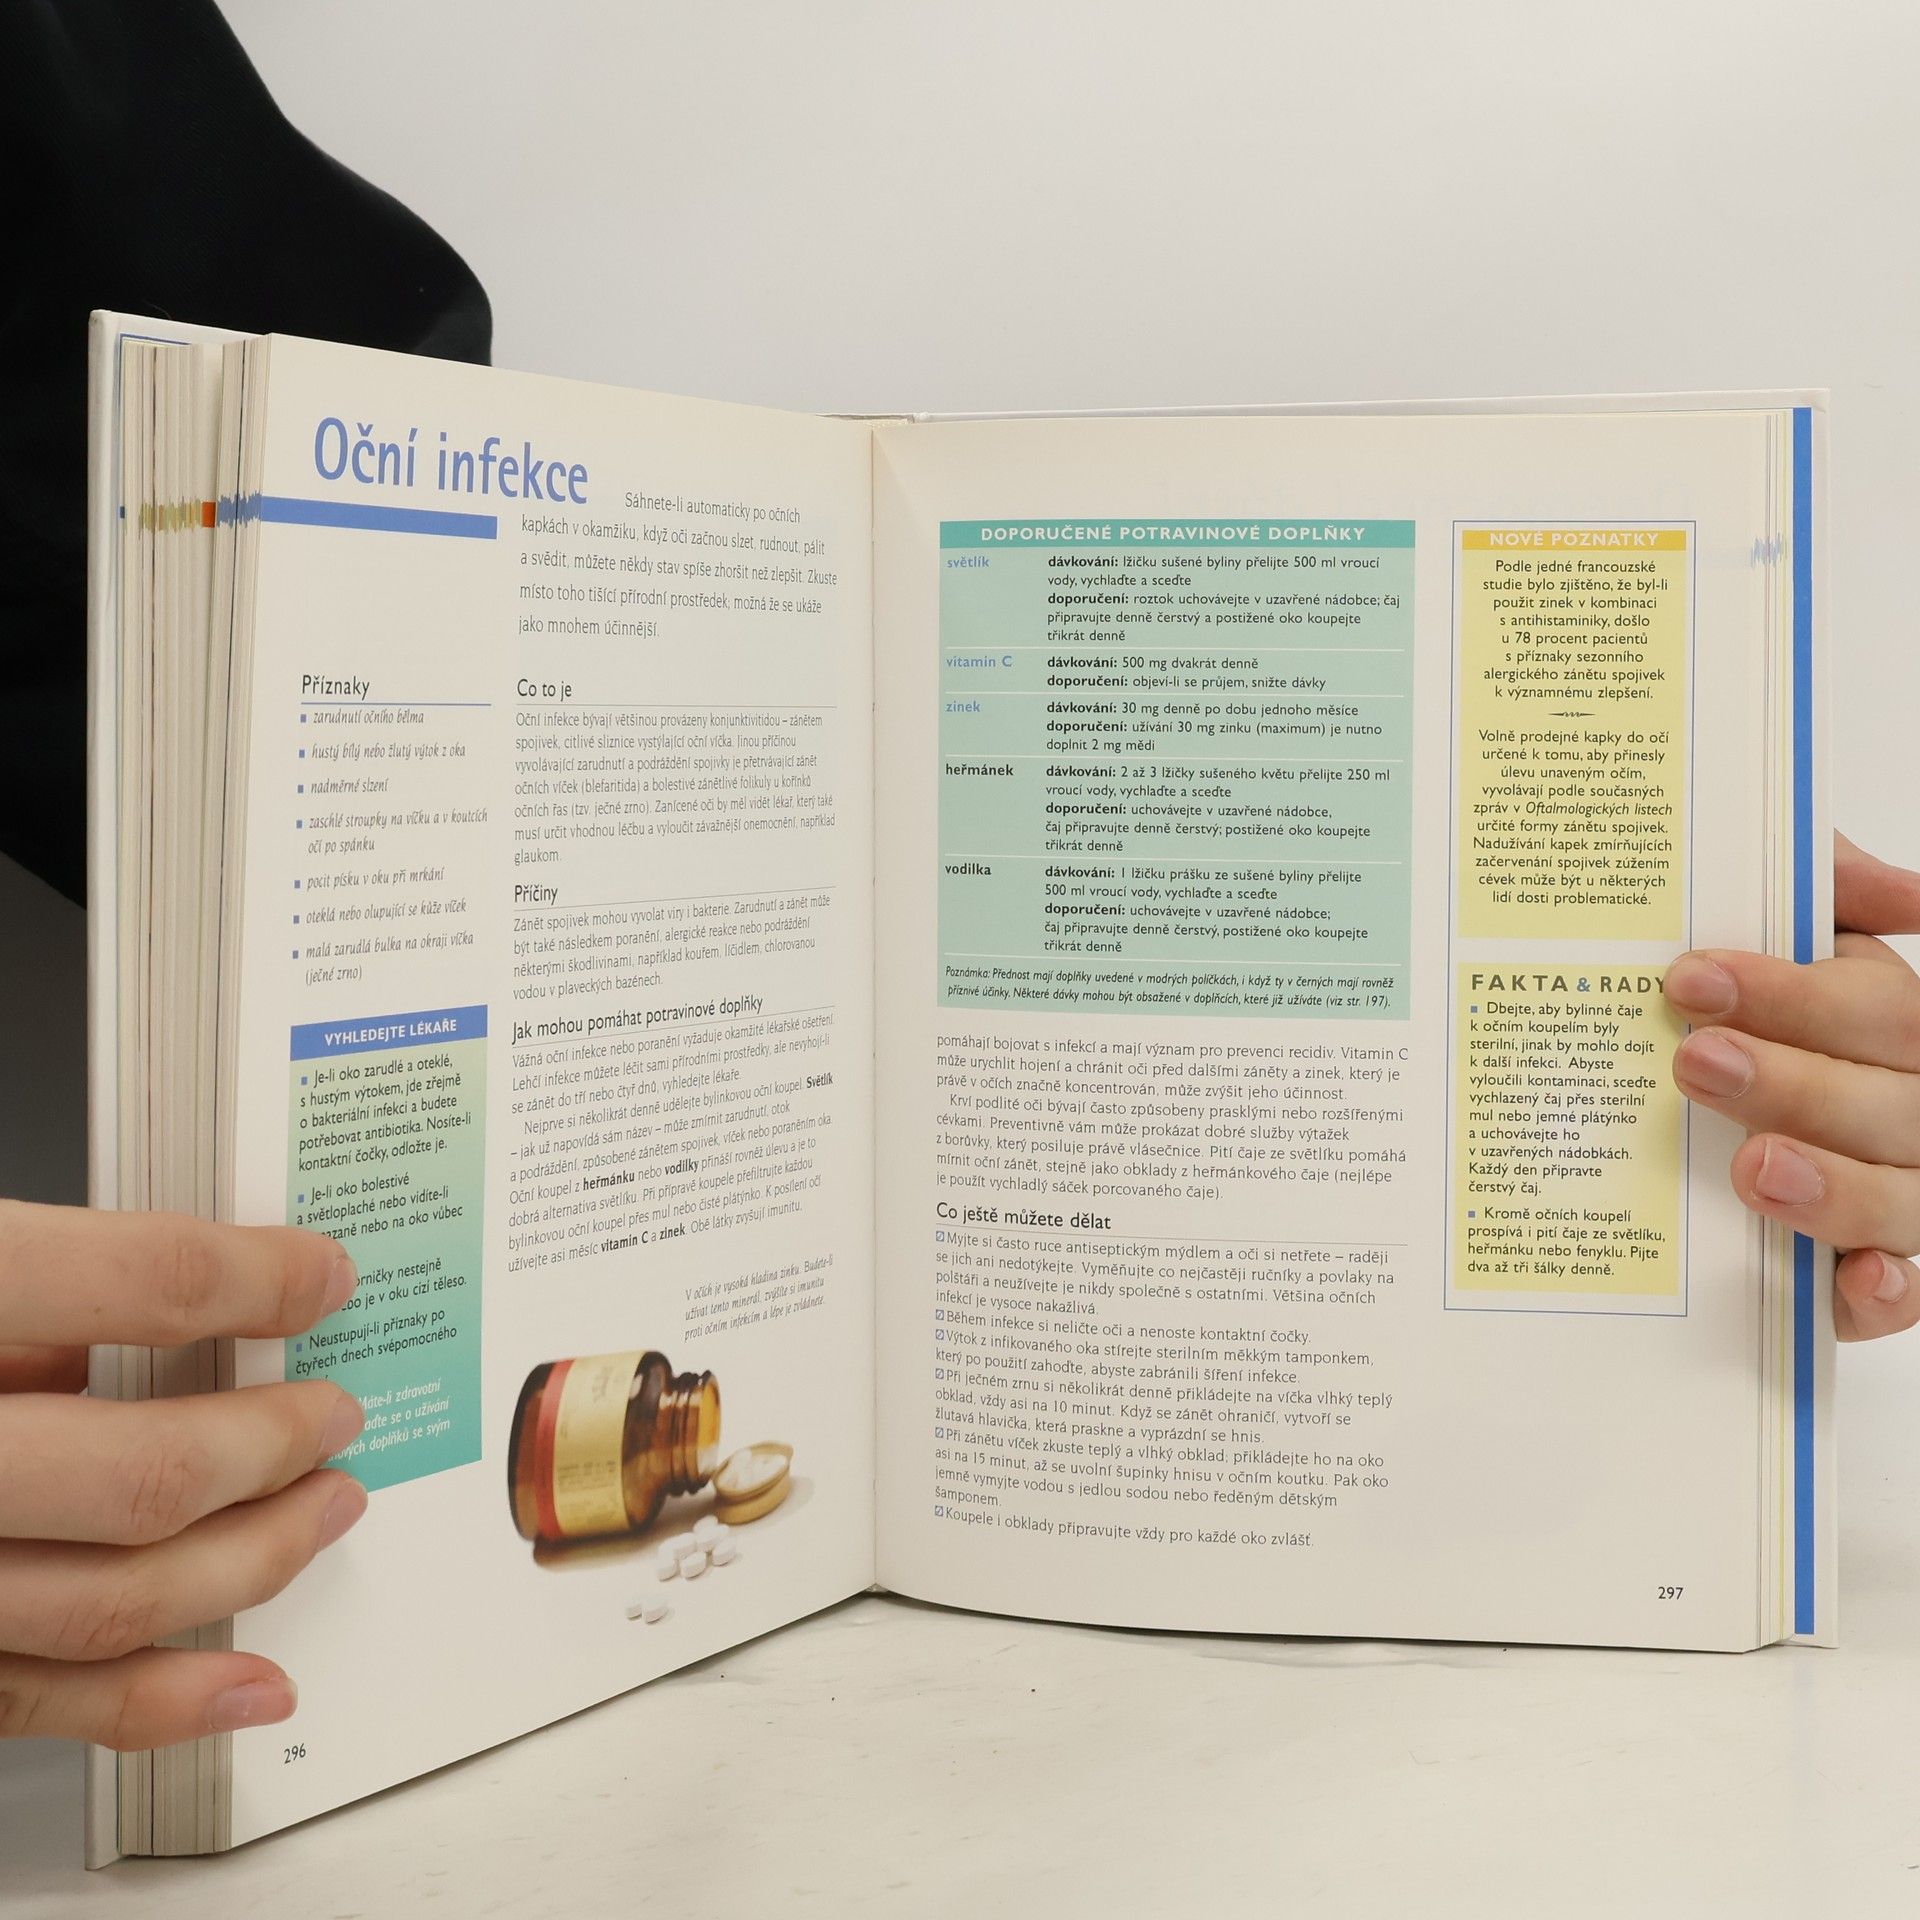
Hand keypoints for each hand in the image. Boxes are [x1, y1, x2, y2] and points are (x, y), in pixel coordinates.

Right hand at [0, 1203, 363, 1746]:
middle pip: (146, 1469)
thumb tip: (174, 1308)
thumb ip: (24, 1285)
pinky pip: (35, 1699)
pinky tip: (249, 1679)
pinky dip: (159, 1702)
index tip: (318, 1275)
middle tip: (334, 1410)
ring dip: (255, 1557)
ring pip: (113, 1599)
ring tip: (325, 1507)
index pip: (139, 1283)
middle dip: (276, 1441)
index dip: (257, 1275)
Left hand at [1667, 833, 1919, 1340]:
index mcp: (1893, 1024)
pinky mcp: (1876, 1274)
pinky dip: (1884, 1292)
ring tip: (1751, 1166)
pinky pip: (1907, 1294)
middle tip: (1694, 1062)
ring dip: (1836, 1186)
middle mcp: (1915, 1109)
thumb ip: (1827, 887)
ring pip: (1905, 1197)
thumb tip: (1905, 891)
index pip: (1881, 1009)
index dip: (1794, 995)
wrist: (1722, 1079)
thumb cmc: (1758, 1014)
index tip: (1692, 981)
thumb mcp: (1791, 933)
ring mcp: (1905, 1191)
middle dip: (1793, 1081)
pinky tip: (1853, 1279)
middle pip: (1893, 1102)